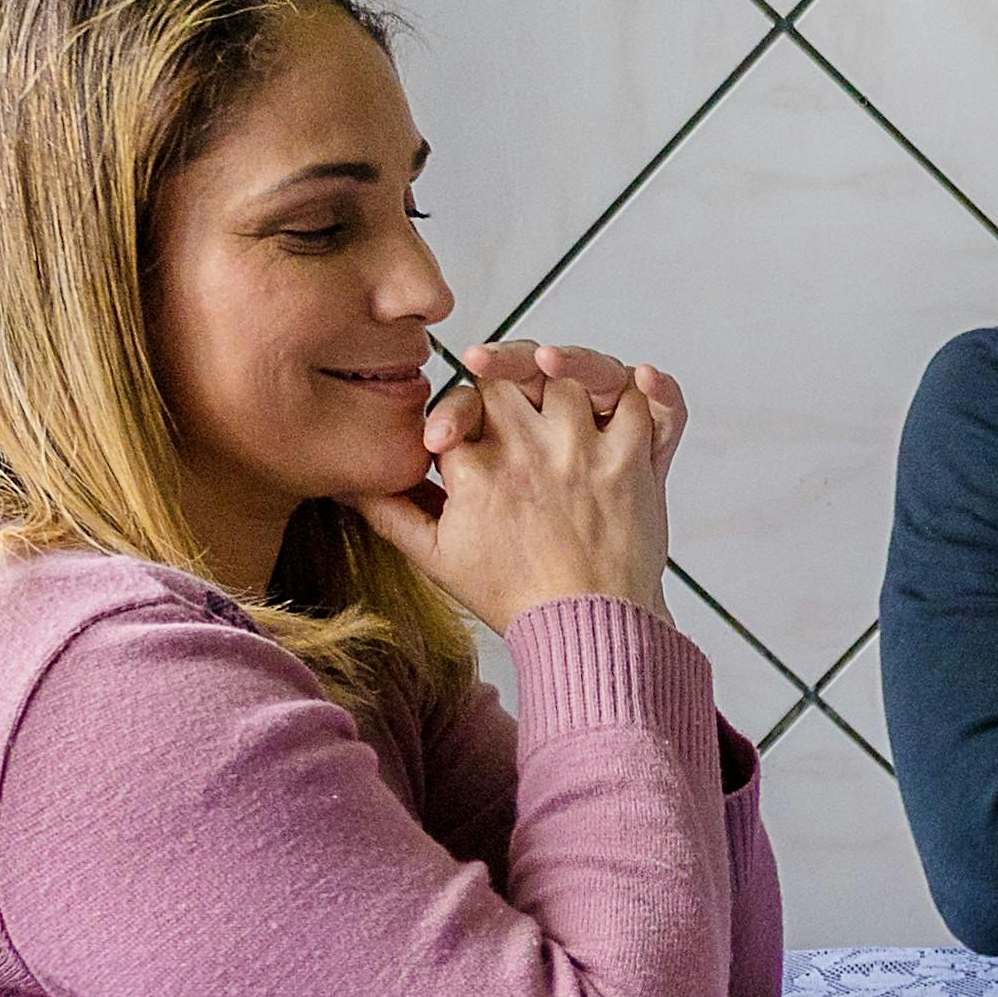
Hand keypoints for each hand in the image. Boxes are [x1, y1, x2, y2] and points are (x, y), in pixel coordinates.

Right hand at [355, 350, 685, 629]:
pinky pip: (651, 401)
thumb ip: (389, 512)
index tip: (448, 438)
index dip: (451, 413)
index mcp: (479, 470)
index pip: (457, 405)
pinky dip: (650, 386)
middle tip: (495, 378)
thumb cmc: (515, 597)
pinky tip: (637, 379)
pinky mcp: (635, 458)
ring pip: (571, 372)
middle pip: (509, 376)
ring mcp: (587, 449)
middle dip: (499, 369)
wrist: (588, 631)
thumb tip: (346, 482)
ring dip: (563, 364)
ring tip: (550, 369)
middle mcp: (531, 448)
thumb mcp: (436, 559)